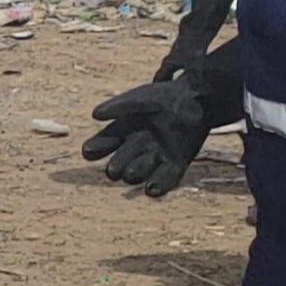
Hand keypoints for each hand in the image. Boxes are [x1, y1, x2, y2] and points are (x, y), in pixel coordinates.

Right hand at [84, 79, 209, 196]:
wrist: (199, 99)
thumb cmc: (167, 96)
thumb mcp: (141, 98)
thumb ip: (119, 106)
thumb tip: (94, 114)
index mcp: (127, 128)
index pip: (106, 141)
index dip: (96, 147)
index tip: (87, 152)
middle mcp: (139, 144)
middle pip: (121, 160)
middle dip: (116, 166)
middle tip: (112, 171)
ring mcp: (158, 155)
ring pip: (140, 170)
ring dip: (134, 173)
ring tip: (129, 174)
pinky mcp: (177, 163)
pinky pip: (166, 178)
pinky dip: (158, 185)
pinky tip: (151, 189)